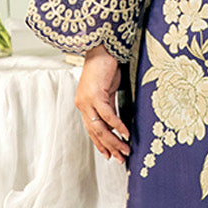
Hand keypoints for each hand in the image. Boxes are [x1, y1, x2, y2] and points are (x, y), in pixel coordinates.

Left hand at [75, 44, 130, 161]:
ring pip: (100, 127)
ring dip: (114, 140)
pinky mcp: (95, 95)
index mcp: (84, 105)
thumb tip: (116, 124)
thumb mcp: (107, 90)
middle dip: (109, 147)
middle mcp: (82, 104)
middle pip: (95, 132)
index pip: (92, 130)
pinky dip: (117, 125)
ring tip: (125, 148)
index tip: (111, 155)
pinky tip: (125, 133)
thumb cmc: (105, 67)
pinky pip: (108, 115)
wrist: (101, 49)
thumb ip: (108, 106)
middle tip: (121, 157)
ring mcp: (87, 100)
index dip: (101, 144)